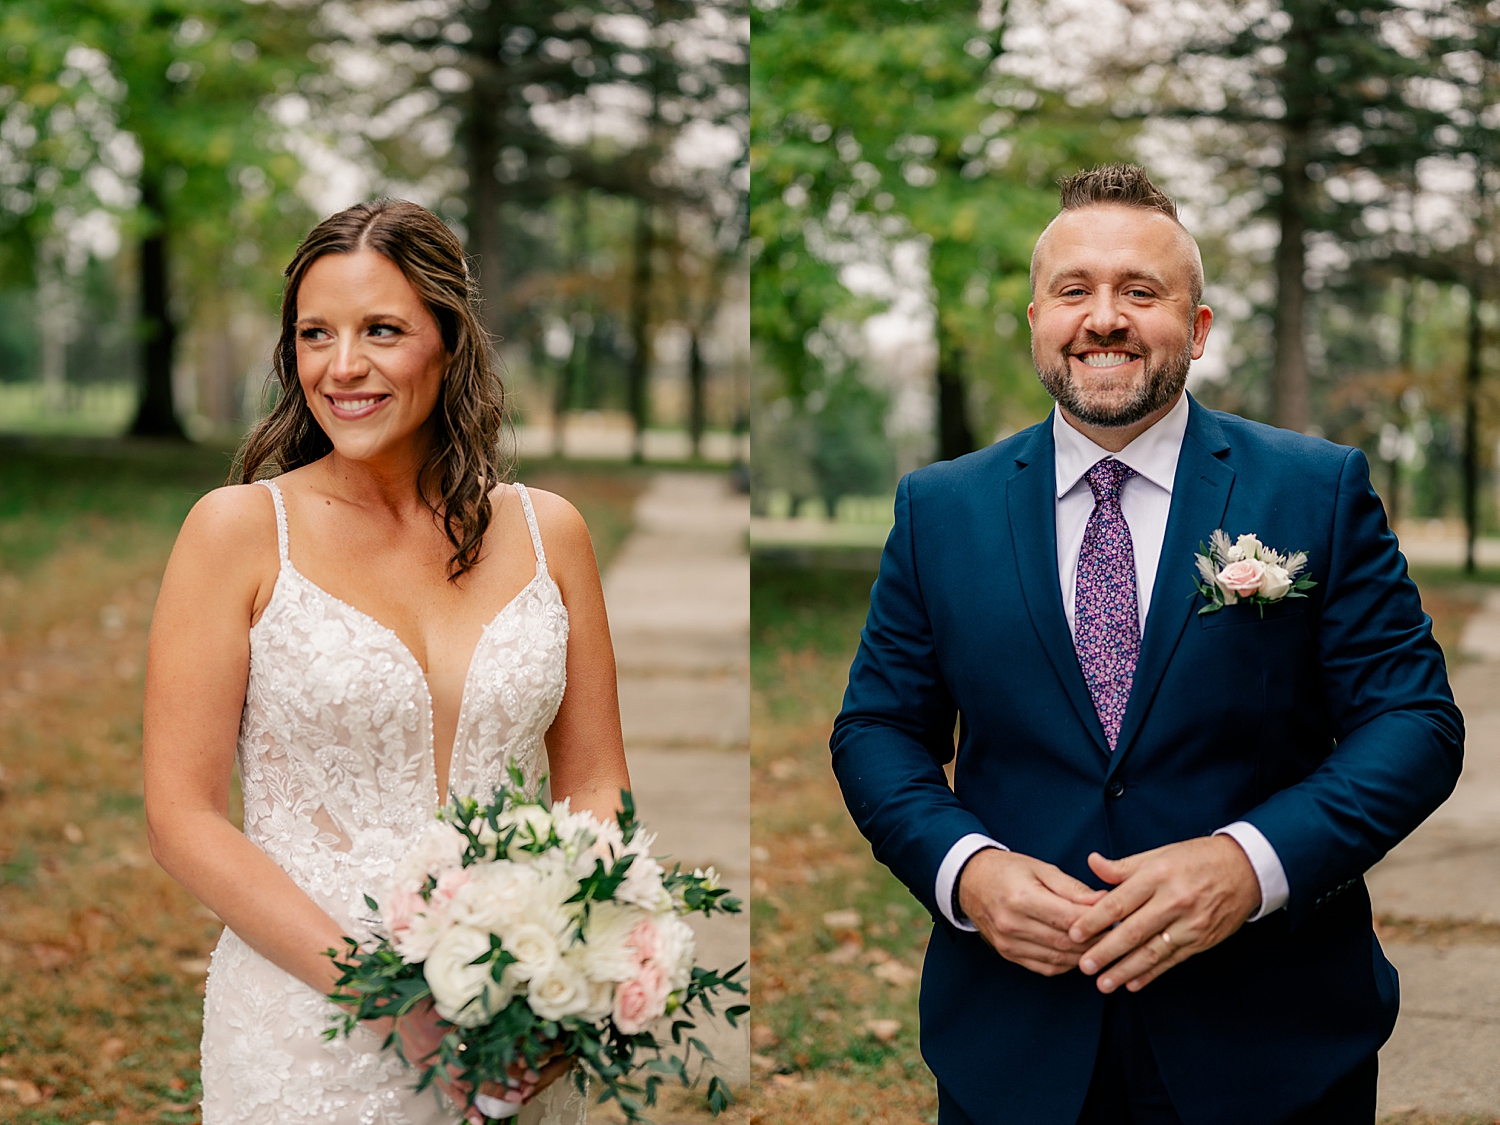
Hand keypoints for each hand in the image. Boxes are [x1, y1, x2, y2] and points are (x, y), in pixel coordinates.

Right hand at [393, 1000, 571, 1118]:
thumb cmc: (415, 993)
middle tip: (529, 1083)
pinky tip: (478, 1119)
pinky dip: (464, 1105)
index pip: (485, 1042)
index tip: (528, 1057)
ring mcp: (433, 1062)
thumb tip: (505, 990)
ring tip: (514, 1100)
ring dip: (491, 1092)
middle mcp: (441, 1047)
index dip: (507, 1050)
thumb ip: (471, 995)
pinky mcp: (427, 1070)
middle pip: (479, 1066)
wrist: (385, 1007)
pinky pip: (448, 1092)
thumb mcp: (444, 990)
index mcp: (448, 1025)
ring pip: (467, 1083)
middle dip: (505, 1075)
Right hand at [957, 848, 1106, 975]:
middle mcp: (1013, 924)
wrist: (970, 881)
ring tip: (1104, 947)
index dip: (1098, 922)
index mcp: (1022, 898)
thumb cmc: (1007, 870)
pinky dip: (1067, 963)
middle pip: (1066, 942)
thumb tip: (1105, 901)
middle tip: (1119, 937)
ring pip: (1059, 958)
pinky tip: (1079, 954)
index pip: (1070, 918)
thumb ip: (1073, 888)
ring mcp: (1009, 943)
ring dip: (1085, 956)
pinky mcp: (1008, 954)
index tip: (1119, 920)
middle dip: (1097, 942)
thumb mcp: (1040, 868)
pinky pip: (1046, 967)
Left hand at [1068, 835, 1260, 994]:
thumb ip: (1123, 866)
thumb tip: (1092, 863)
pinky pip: (1172, 960)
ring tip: (1104, 983)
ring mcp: (1190, 924)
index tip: (1074, 934)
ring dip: (1125, 970)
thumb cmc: (1196, 858)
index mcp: (1158, 875)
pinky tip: (1133, 983)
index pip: (1119, 902)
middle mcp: (1174, 901)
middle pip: (1133, 932)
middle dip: (1105, 952)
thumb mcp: (1159, 854)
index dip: (1094, 921)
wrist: (1246, 870)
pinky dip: (1152, 973)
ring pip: (1152, 952)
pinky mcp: (1202, 940)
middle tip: (1084, 966)